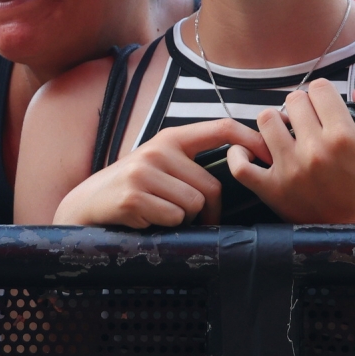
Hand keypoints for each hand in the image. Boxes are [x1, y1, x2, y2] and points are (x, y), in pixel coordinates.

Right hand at [53, 119, 263, 227]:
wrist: (85, 207)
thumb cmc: (131, 190)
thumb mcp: (159, 166)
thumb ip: (190, 165)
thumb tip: (242, 168)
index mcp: (171, 138)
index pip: (221, 128)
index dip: (250, 139)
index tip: (269, 155)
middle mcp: (159, 149)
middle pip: (211, 187)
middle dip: (207, 212)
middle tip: (186, 219)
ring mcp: (145, 171)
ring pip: (194, 206)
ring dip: (183, 220)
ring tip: (157, 214)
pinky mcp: (134, 196)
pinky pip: (174, 219)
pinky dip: (165, 226)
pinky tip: (145, 220)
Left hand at [238, 82, 354, 223]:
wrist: (354, 237)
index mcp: (342, 137)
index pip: (320, 88)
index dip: (324, 94)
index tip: (327, 107)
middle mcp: (312, 150)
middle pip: (293, 100)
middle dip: (303, 106)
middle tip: (310, 122)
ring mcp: (287, 169)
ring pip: (266, 120)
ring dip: (276, 122)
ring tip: (287, 134)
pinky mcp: (270, 189)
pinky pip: (240, 164)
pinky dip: (240, 153)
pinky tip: (252, 150)